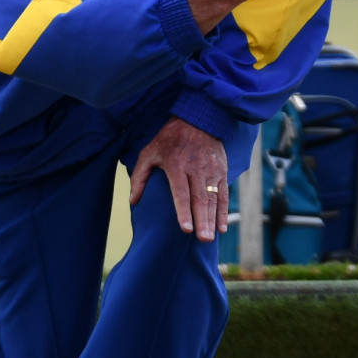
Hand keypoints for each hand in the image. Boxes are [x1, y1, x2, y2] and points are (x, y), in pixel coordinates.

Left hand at [129, 116, 228, 241]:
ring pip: (213, 198)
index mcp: (176, 165)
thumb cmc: (169, 138)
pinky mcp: (222, 170)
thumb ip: (140, 177)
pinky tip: (222, 226)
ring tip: (210, 237)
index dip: (183, 211)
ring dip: (212, 219)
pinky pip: (224, 194)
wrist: (198, 118)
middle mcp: (195, 168)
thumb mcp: (149, 152)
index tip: (185, 229)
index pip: (181, 192)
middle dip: (201, 221)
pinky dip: (224, 211)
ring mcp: (211, 170)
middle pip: (200, 199)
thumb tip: (133, 201)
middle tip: (202, 239)